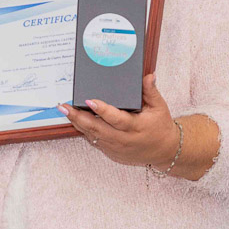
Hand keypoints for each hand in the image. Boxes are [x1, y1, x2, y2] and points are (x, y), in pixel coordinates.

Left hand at [57, 74, 178, 167]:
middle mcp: (123, 139)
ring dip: (77, 123)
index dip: (102, 110)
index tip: (89, 100)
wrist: (163, 151)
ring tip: (65, 111)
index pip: (116, 119)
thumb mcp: (159, 107)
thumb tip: (147, 76)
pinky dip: (84, 130)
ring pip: (92, 136)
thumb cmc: (160, 126)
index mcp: (135, 127)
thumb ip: (151, 91)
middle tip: (64, 106)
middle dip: (79, 117)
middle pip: (97, 129)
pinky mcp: (111, 152)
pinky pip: (95, 141)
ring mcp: (116, 148)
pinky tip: (75, 120)